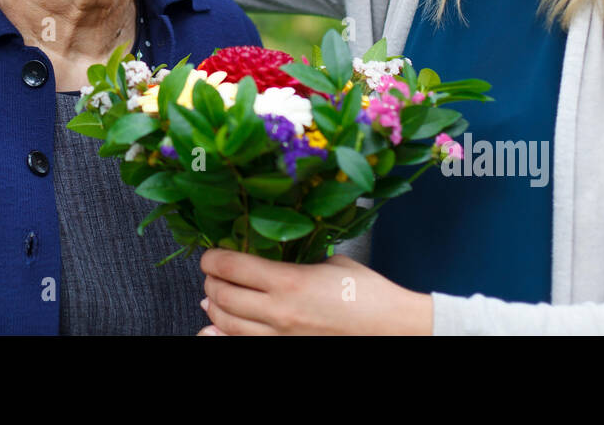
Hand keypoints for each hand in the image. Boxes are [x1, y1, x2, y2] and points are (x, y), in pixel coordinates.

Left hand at [197, 249, 432, 334]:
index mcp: (289, 281)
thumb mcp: (328, 263)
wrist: (393, 329)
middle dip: (211, 281)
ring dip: (214, 308)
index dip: (213, 258)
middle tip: (212, 273)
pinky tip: (215, 329)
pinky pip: (244, 344)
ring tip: (212, 298)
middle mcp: (279, 312)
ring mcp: (281, 337)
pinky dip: (224, 336)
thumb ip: (294, 261)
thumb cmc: (367, 293)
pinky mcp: (288, 350)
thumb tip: (271, 259)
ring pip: (227, 324)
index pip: (232, 267)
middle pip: (223, 296)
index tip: (210, 254)